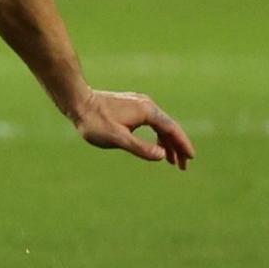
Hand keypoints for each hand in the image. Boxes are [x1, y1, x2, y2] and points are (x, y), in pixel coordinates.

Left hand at [71, 89, 194, 167]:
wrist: (77, 101)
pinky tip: (156, 146)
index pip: (172, 129)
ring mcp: (139, 104)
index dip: (182, 144)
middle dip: (177, 147)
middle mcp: (147, 105)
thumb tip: (162, 155)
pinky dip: (156, 135)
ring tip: (171, 160)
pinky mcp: (131, 106)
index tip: (191, 158)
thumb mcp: (117, 138)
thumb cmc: (94, 121)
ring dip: (167, 142)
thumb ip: (140, 147)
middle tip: (183, 166)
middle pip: (169, 127)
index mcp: (147, 111)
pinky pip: (151, 122)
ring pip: (160, 125)